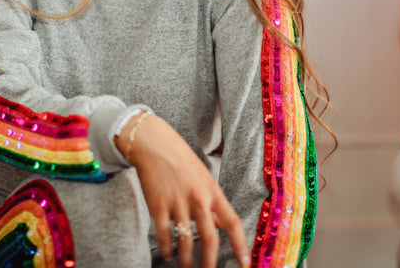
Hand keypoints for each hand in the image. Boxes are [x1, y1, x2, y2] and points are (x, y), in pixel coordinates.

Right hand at [117, 114, 250, 267]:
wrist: (154, 144)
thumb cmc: (181, 160)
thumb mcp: (203, 178)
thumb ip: (212, 202)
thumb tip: (220, 224)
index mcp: (213, 191)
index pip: (232, 222)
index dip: (241, 244)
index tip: (245, 262)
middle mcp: (198, 199)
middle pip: (209, 238)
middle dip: (210, 262)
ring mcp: (177, 202)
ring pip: (185, 241)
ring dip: (186, 260)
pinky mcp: (158, 205)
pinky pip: (164, 234)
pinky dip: (166, 248)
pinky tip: (168, 255)